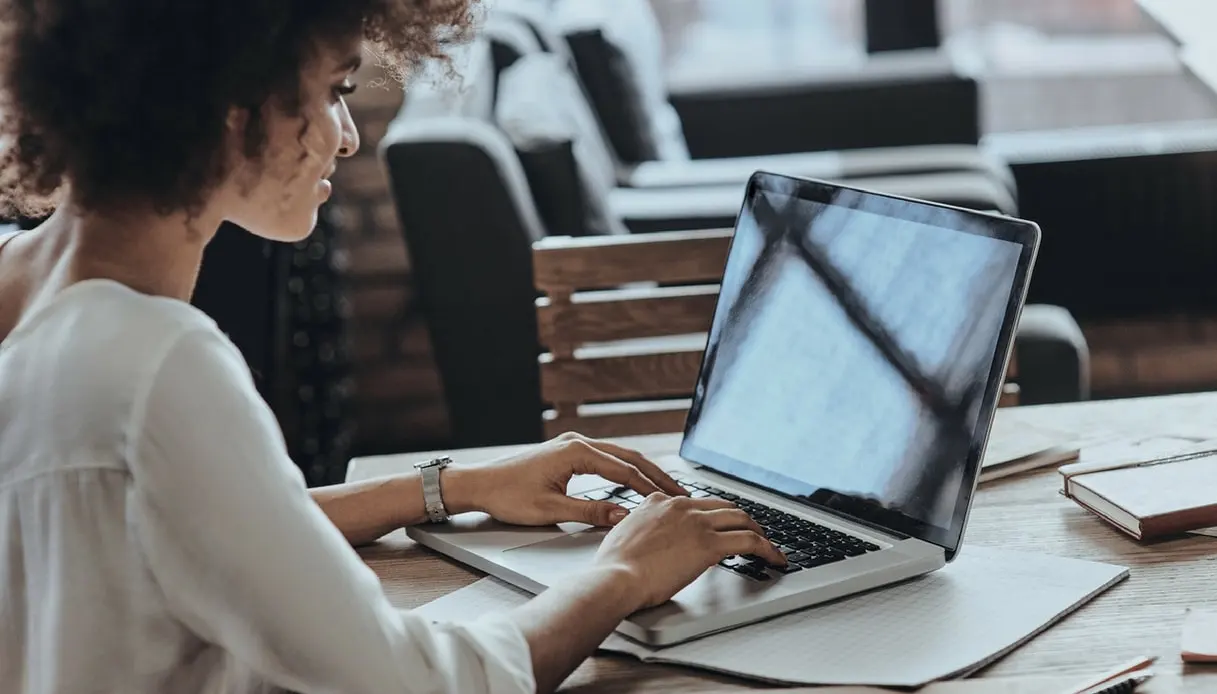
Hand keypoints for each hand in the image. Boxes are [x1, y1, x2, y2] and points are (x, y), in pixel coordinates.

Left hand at [444, 432, 688, 526]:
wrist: (479, 485)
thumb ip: (591, 512)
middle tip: (681, 493)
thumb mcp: (551, 510)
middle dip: (656, 476)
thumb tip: (625, 515)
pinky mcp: (567, 453)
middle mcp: (577, 443)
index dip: (651, 487)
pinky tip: (636, 482)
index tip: (673, 500)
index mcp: (576, 452)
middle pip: (628, 457)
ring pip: (618, 456)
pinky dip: (625, 470)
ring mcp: (572, 445)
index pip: (625, 470)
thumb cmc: (508, 496)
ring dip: (642, 472)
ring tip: (665, 489)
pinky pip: (605, 459)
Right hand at [595, 495, 786, 609]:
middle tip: (751, 532)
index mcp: (659, 501)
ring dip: (759, 531)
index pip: (696, 502)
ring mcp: (697, 523)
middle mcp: (681, 505)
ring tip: (767, 546)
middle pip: (724, 506)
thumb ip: (640, 529)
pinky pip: (750, 541)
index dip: (712, 515)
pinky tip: (775, 559)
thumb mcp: (623, 535)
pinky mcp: (710, 544)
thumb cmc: (614, 566)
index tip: (719, 525)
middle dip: (741, 519)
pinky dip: (768, 549)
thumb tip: (647, 538)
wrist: (615, 577)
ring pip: (742, 519)